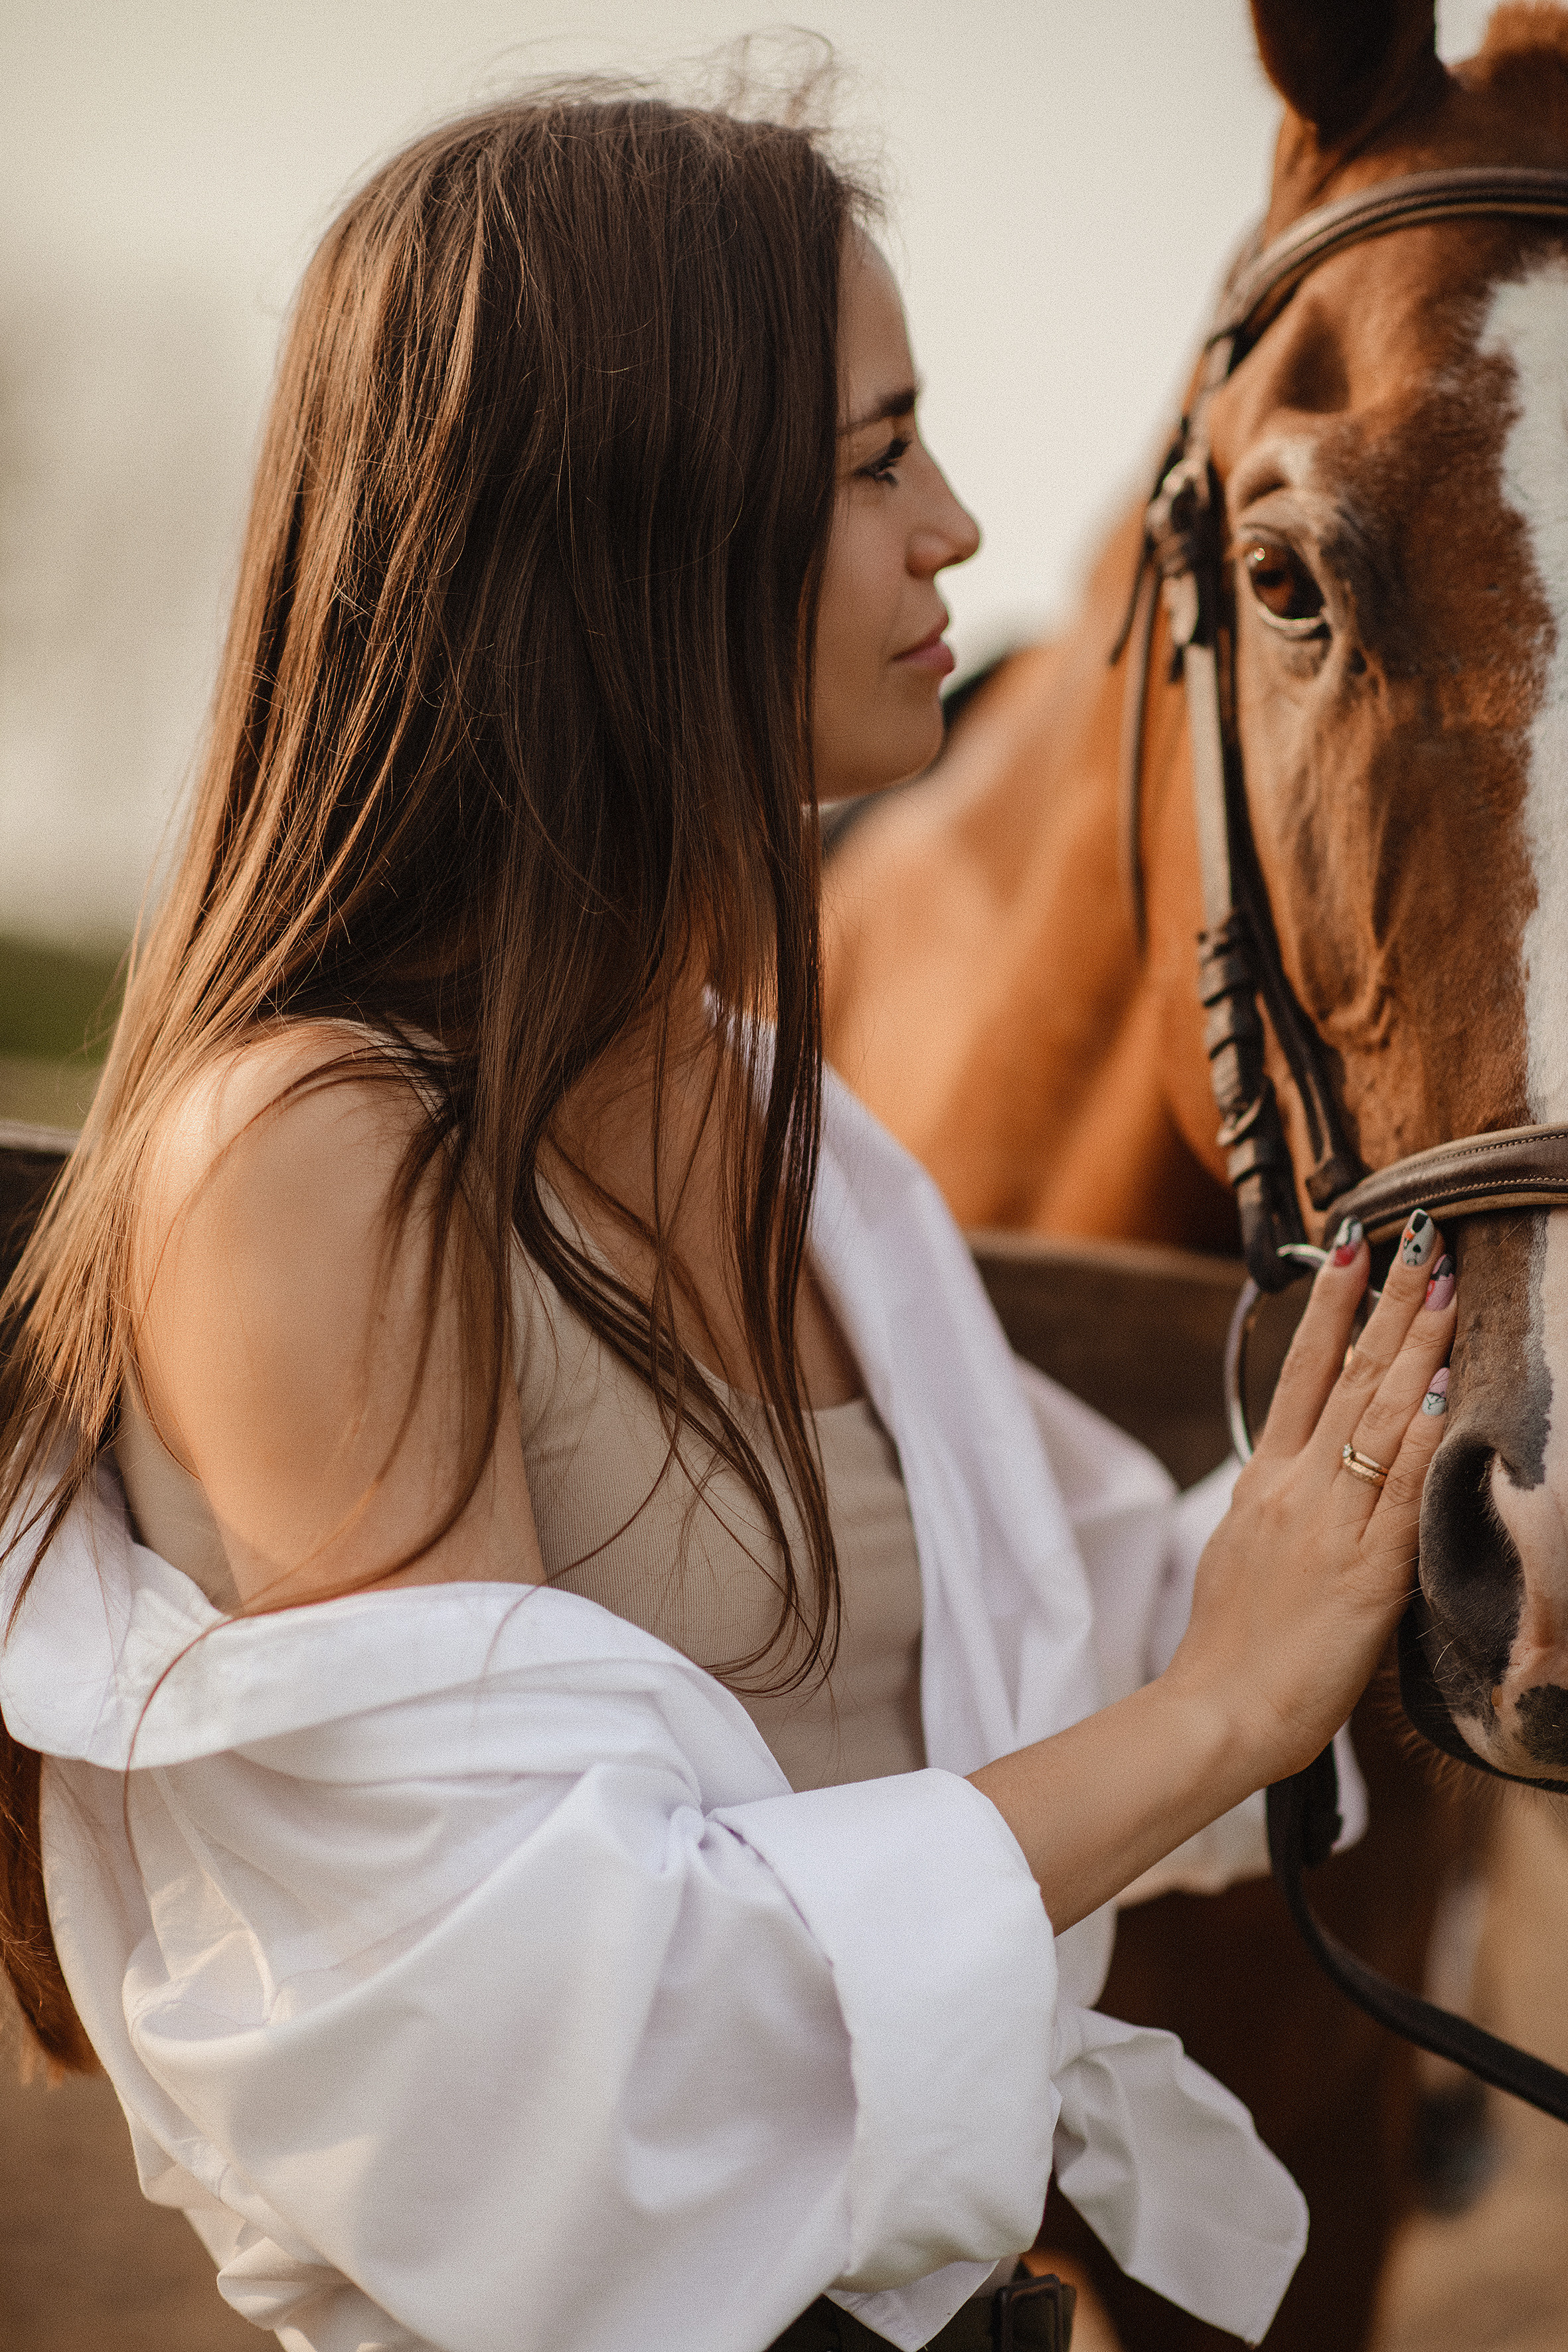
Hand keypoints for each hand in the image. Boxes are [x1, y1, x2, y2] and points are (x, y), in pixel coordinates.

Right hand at [1165, 1212, 1455, 1784]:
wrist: (1221, 1708)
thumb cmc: (1232, 1644)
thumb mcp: (1237, 1548)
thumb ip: (1272, 1499)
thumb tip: (1295, 1463)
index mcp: (1263, 1481)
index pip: (1300, 1373)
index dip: (1328, 1309)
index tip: (1350, 1252)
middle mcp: (1294, 1488)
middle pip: (1347, 1376)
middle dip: (1387, 1304)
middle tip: (1418, 1240)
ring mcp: (1330, 1524)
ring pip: (1379, 1418)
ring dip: (1416, 1347)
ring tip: (1443, 1286)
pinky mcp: (1367, 1571)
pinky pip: (1401, 1489)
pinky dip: (1425, 1435)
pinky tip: (1446, 1389)